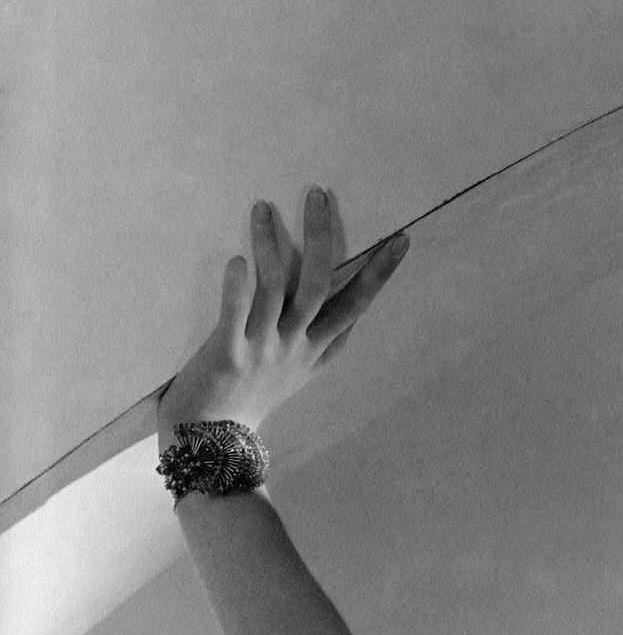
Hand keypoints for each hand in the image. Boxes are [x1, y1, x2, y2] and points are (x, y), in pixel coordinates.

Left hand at [156, 186, 407, 441]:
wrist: (210, 440)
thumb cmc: (250, 399)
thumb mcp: (297, 371)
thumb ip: (318, 339)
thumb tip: (342, 308)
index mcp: (315, 350)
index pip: (355, 306)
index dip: (378, 273)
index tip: (400, 239)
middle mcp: (295, 346)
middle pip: (321, 287)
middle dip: (324, 238)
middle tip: (318, 193)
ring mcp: (264, 350)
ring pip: (280, 290)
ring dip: (273, 245)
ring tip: (262, 208)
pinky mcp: (228, 355)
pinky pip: (235, 316)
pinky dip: (237, 287)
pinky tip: (237, 259)